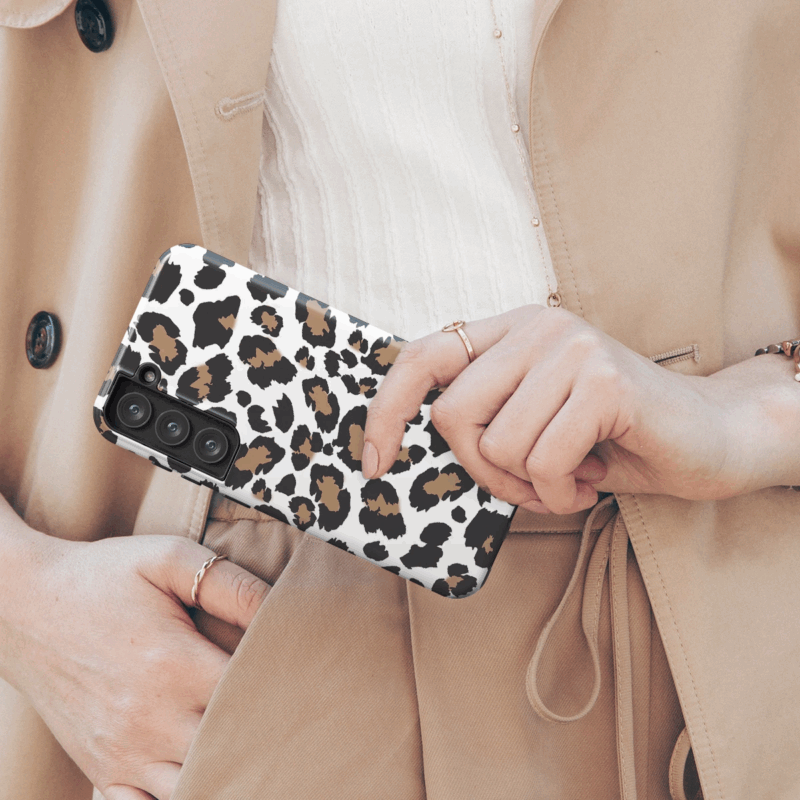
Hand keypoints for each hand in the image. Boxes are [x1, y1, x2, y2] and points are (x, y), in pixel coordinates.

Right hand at [0, 524, 268, 799]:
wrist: (22, 604)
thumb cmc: (102, 577)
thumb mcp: (167, 557)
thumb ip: (229, 584)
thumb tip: (281, 607)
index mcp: (176, 667)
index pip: (255, 697)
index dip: (285, 689)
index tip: (301, 676)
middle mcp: (152, 721)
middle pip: (232, 748)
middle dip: (263, 732)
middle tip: (282, 712)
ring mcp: (124, 754)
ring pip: (195, 788)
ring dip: (225, 768)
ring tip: (245, 740)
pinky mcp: (102, 769)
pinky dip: (177, 797)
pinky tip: (198, 772)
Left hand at [363, 304, 755, 514]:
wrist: (704, 436)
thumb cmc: (607, 437)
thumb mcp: (531, 421)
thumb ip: (482, 419)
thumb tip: (399, 448)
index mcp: (510, 330)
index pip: (422, 357)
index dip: (387, 409)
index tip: (376, 462)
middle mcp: (536, 327)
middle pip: (453, 417)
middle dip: (483, 472)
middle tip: (527, 483)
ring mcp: (572, 348)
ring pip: (498, 446)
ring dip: (529, 486)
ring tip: (569, 476)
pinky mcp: (604, 381)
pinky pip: (544, 461)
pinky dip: (560, 492)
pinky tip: (591, 479)